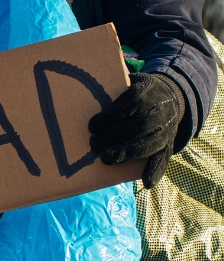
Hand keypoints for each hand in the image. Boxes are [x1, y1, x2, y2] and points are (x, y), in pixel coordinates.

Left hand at [89, 72, 184, 188]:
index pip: (130, 104)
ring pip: (149, 143)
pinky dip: (156, 171)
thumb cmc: (140, 90)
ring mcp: (167, 130)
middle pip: (138, 126)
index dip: (111, 115)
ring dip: (127, 153)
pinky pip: (164, 158)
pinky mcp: (169, 144)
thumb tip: (89, 77)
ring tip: (105, 159)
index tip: (92, 125)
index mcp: (148, 93)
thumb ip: (114, 81)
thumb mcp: (132, 80)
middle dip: (114, 136)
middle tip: (93, 143)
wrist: (172, 98)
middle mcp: (159, 112)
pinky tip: (146, 182)